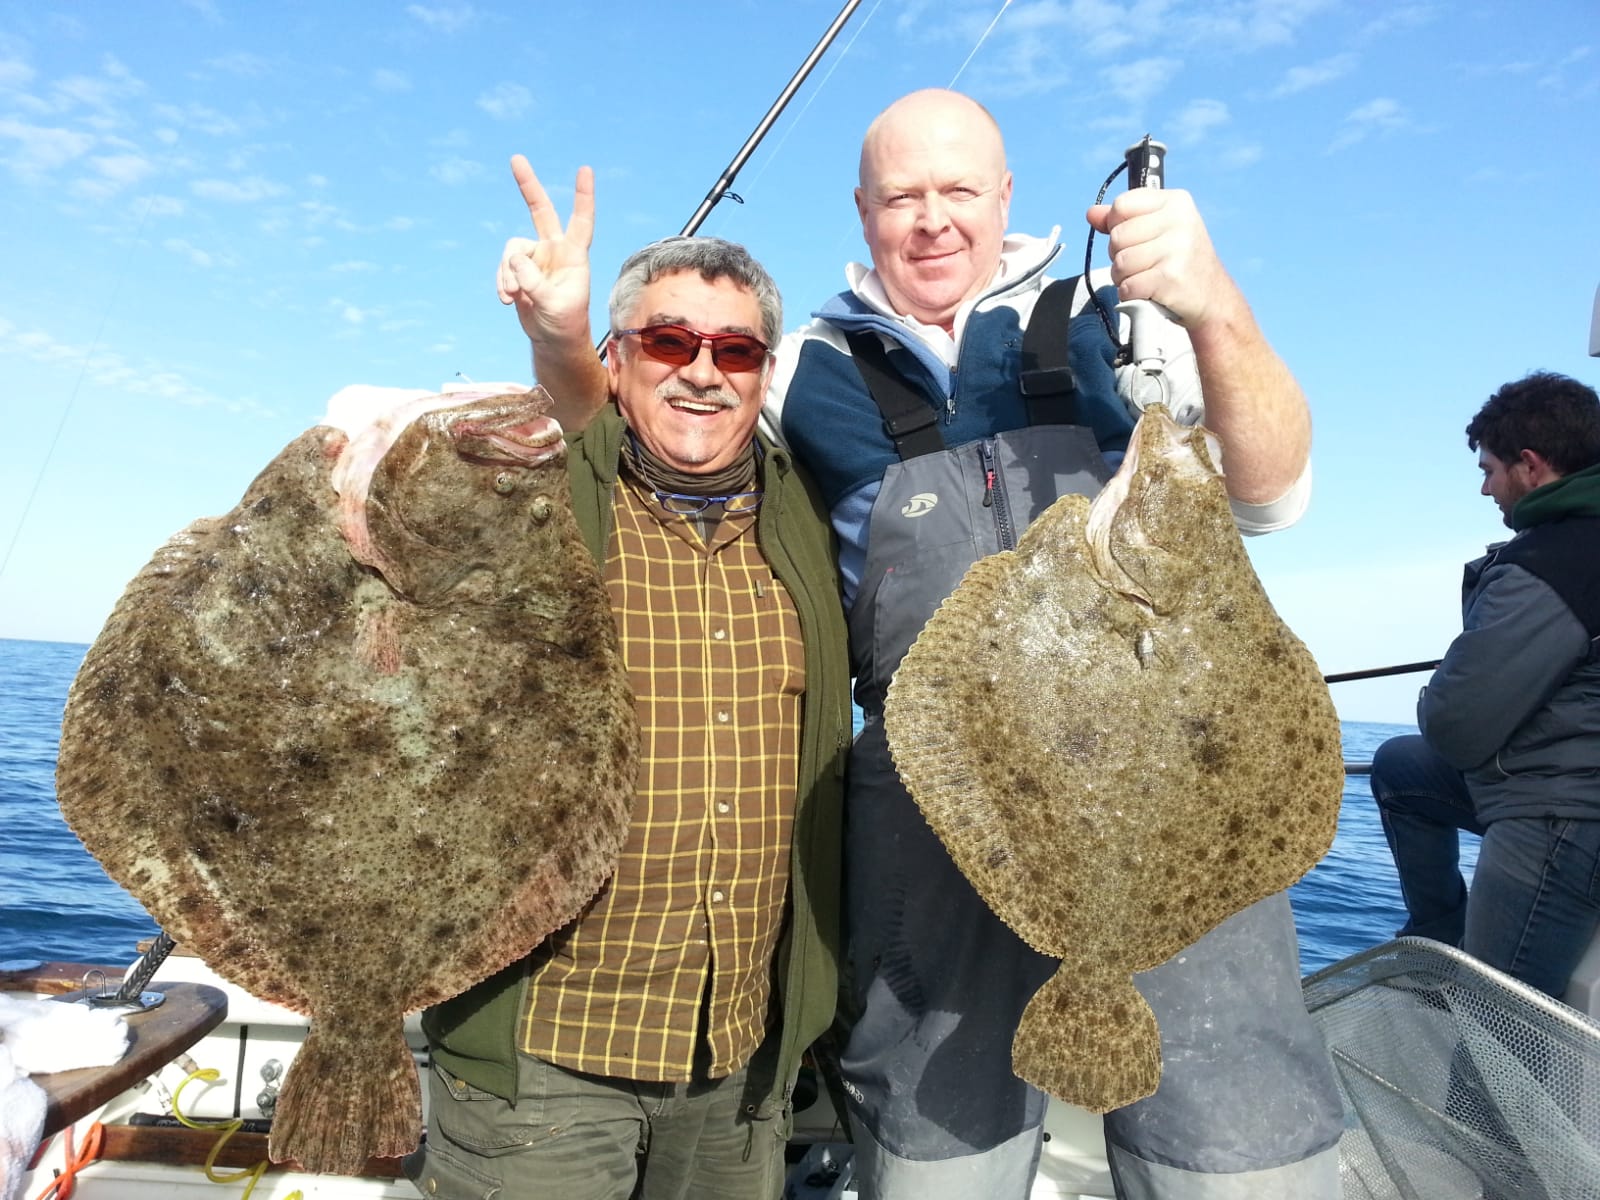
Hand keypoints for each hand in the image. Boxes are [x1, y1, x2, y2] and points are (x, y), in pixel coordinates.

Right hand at [496, 157, 595, 345]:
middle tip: (516, 158)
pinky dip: (502, 282)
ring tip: (512, 295)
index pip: (581, 221)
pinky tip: (507, 299)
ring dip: (507, 273)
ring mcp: (535, 258)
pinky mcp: (519, 270)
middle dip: (528, 186)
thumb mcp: (553, 305)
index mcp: (574, 256)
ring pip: (512, 251)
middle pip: (540, 211)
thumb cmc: (564, 323)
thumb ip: (534, 281)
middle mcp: (555, 250)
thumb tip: (515, 259)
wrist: (553, 340)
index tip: (585, 170)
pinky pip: (504, 267)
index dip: (583, 197)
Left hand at [1085, 188, 1238, 330]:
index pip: (1121, 205)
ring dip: (1124, 278)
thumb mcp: (1158, 229)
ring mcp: (1177, 249)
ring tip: (1145, 277)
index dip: (1117, 225)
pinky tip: (1147, 291)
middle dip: (1120, 256)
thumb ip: (1123, 219)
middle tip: (1142, 263)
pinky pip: (1128, 286)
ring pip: (1120, 263)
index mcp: (1175, 201)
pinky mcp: (1170, 278)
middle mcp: (1180, 221)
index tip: (1134, 238)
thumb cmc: (1180, 260)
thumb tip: (1091, 213)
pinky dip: (1130, 294)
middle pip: (1117, 236)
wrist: (1212, 298)